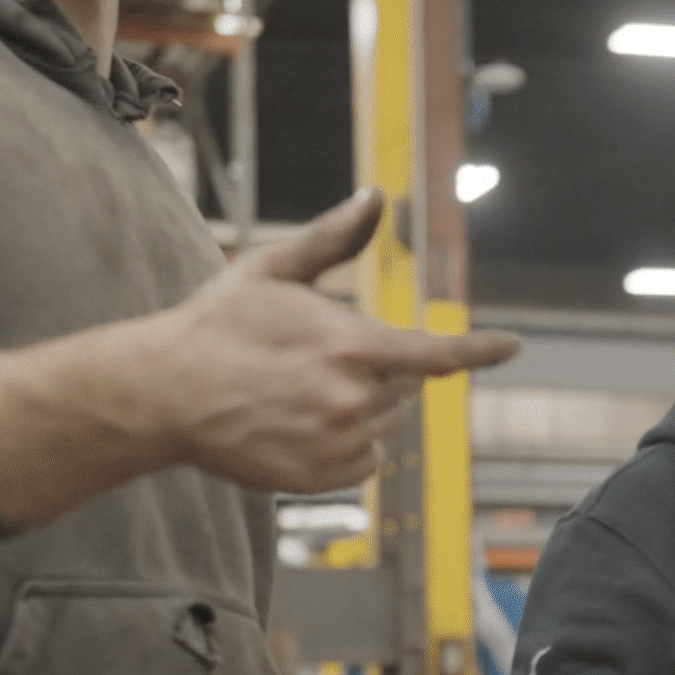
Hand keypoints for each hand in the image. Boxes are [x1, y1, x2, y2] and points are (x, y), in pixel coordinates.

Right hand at [138, 188, 518, 493]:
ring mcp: (336, 445)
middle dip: (382, 367)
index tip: (512, 346)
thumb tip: (375, 196)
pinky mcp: (319, 479)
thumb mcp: (275, 269)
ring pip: (387, 423)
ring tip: (302, 389)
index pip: (437, 354)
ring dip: (366, 405)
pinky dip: (349, 443)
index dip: (479, 350)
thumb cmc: (219, 324)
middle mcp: (353, 401)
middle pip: (407, 385)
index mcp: (352, 347)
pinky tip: (302, 423)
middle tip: (322, 356)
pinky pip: (365, 460)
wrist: (162, 394)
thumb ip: (335, 238)